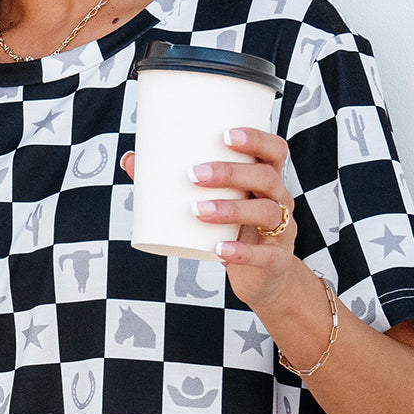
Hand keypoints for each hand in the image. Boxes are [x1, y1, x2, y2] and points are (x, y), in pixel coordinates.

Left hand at [120, 126, 297, 311]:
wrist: (263, 279)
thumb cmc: (234, 230)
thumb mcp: (213, 205)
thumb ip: (175, 183)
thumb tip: (131, 159)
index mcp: (267, 180)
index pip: (274, 150)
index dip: (256, 139)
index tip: (224, 135)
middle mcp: (280, 200)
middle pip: (266, 178)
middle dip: (230, 173)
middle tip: (193, 175)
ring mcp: (282, 231)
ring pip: (266, 213)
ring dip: (231, 209)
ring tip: (197, 210)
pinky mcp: (277, 260)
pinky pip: (264, 255)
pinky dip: (240, 252)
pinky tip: (218, 250)